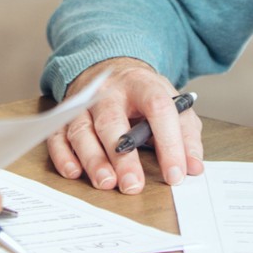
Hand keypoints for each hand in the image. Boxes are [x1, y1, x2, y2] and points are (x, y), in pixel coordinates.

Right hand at [45, 56, 202, 193]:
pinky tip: (73, 172)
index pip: (158, 109)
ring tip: (106, 183)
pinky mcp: (66, 114)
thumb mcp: (173, 105)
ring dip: (92, 158)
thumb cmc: (144, 95)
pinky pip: (58, 134)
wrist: (111, 68)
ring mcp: (83, 102)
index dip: (169, 143)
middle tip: (133, 185)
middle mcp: (109, 91)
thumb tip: (194, 168)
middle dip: (122, 156)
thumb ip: (186, 135)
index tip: (176, 174)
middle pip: (112, 120)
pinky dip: (63, 155)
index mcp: (143, 84)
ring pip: (82, 129)